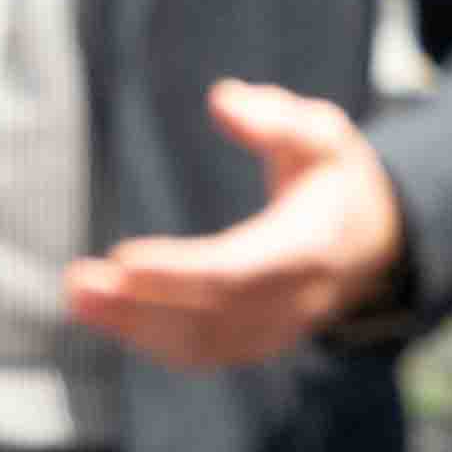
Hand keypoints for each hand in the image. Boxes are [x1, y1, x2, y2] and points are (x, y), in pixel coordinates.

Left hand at [62, 82, 406, 371]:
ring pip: (202, 343)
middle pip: (210, 315)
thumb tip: (222, 100)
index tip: (124, 259)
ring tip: (77, 299)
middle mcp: (293, 301)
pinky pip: (202, 351)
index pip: (238, 271)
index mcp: (308, 248)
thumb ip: (277, 117)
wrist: (374, 242)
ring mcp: (275, 329)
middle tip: (78, 284)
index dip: (180, 272)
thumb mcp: (323, 133)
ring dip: (133, 327)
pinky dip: (150, 340)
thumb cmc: (335, 178)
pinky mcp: (255, 340)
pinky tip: (104, 317)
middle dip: (140, 305)